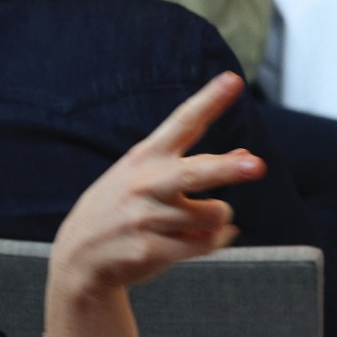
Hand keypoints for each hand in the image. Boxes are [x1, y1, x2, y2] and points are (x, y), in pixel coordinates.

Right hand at [49, 72, 260, 298]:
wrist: (80, 256)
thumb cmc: (120, 209)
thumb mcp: (144, 176)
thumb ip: (191, 164)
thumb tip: (246, 156)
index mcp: (144, 158)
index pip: (182, 123)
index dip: (210, 101)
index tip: (233, 80)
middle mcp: (145, 185)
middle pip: (197, 173)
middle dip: (229, 169)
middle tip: (257, 166)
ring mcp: (147, 219)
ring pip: (214, 214)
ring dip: (217, 219)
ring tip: (196, 221)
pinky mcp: (152, 250)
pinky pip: (206, 242)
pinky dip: (214, 240)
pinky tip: (200, 238)